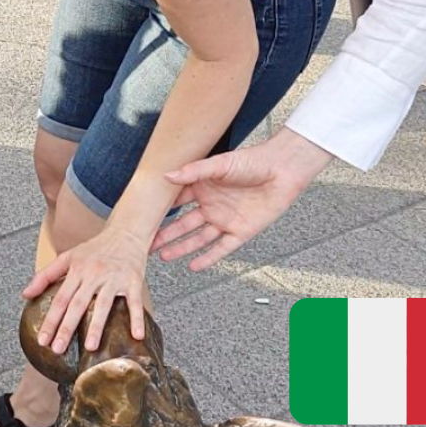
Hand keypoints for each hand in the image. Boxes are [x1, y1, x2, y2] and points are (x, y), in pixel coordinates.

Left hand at [22, 224, 147, 353]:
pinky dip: (137, 319)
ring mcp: (113, 278)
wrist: (126, 232)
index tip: (43, 339)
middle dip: (67, 327)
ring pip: (104, 304)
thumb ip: (46, 275)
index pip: (60, 298)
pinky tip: (136, 336)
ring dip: (97, 326)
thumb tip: (25, 294)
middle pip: (78, 304)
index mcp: (77, 269)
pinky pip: (135, 302)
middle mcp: (94, 274)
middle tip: (58, 348)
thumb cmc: (95, 248)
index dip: (50, 320)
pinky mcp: (133, 281)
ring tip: (90, 348)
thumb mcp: (68, 256)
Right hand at [153, 130, 331, 269]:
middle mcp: (211, 205)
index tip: (142, 218)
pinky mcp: (241, 232)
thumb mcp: (219, 164)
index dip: (160, 210)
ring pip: (198, 238)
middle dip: (165, 234)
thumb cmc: (252, 161)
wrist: (283, 171)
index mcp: (203, 187)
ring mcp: (225, 220)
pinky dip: (207, 258)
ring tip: (163, 256)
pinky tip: (193, 265)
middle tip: (147, 244)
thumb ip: (193, 172)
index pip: (176, 201)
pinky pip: (221, 248)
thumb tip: (167, 175)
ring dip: (181, 247)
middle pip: (183, 224)